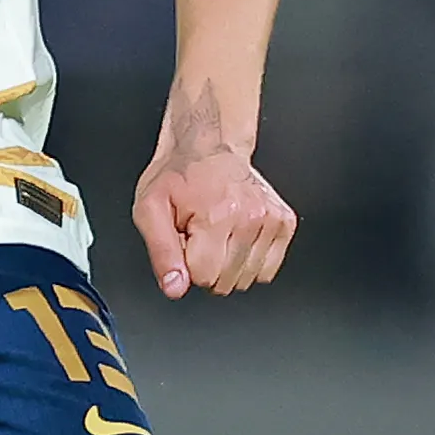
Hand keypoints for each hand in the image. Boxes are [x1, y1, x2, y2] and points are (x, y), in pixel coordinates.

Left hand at [132, 143, 297, 299]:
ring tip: (218, 234)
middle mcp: (250, 218)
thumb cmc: (178, 176)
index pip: (203, 277)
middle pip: (226, 282)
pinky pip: (268, 270)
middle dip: (207, 265)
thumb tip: (175, 288)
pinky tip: (237, 238)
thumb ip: (161, 253)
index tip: (185, 238)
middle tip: (200, 235)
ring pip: (247, 280)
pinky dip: (250, 262)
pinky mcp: (285, 222)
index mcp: (216, 216)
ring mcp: (271, 220)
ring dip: (229, 265)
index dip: (186, 262)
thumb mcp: (150, 210)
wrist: (209, 146)